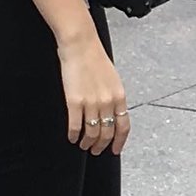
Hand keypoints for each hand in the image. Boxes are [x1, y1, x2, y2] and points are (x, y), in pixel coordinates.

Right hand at [58, 29, 129, 153]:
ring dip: (87, 143)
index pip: (123, 126)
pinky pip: (75, 126)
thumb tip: (111, 113)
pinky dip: (73, 135)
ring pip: (92, 133)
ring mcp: (91, 103)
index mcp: (119, 96)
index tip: (114, 150)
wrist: (80, 45)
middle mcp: (107, 102)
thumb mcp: (112, 79)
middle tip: (96, 151)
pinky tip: (71, 137)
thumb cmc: (94, 58)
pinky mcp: (74, 102)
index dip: (119, 141)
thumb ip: (113, 97)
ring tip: (83, 145)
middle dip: (101, 146)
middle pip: (107, 133)